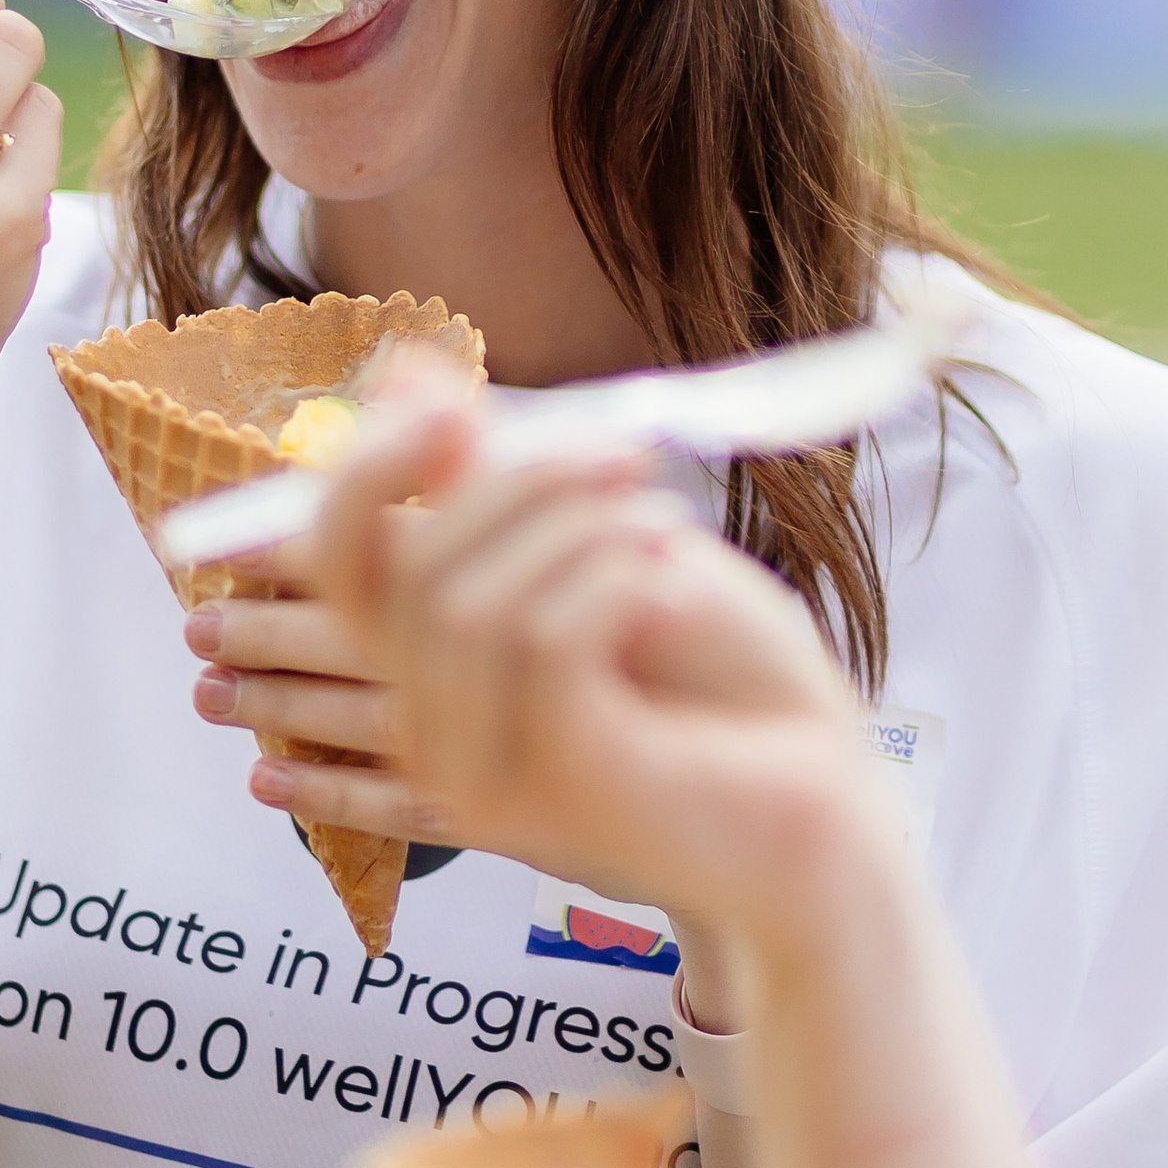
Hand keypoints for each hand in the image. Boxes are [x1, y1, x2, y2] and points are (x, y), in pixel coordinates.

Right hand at [193, 371, 875, 933]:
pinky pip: (537, 647)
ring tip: (663, 523)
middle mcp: (436, 723)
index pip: (337, 556)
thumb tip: (405, 373)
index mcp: (439, 659)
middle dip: (510, 480)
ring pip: (461, 606)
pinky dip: (606, 583)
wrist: (831, 794)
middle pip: (393, 571)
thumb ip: (502, 476)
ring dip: (571, 529)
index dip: (371, 468)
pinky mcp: (552, 790)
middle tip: (624, 453)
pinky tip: (669, 582)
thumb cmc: (726, 678)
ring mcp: (484, 768)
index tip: (457, 407)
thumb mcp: (608, 548)